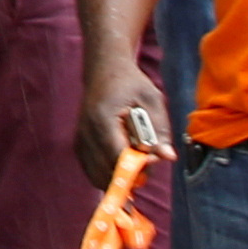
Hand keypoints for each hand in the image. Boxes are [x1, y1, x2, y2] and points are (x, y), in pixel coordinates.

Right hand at [75, 68, 172, 186]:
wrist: (104, 71)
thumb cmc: (130, 84)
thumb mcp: (151, 99)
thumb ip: (159, 129)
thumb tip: (168, 157)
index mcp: (102, 118)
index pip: (117, 156)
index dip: (137, 166)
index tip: (153, 160)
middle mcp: (86, 132)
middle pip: (107, 171)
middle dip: (132, 175)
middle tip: (148, 159)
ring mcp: (80, 140)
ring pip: (99, 177)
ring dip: (121, 177)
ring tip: (136, 159)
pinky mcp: (79, 147)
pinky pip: (93, 173)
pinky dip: (110, 175)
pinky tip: (124, 161)